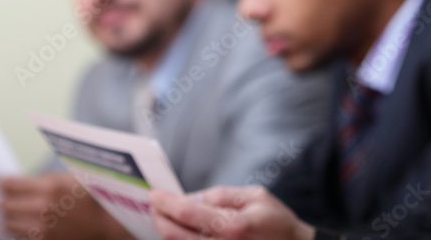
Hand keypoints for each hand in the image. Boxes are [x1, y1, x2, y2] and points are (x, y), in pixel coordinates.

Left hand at [0, 173, 131, 239]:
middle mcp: (42, 207)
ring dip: (11, 216)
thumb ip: (49, 179)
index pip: (11, 184)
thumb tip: (26, 181)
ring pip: (8, 222)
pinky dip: (20, 228)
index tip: (2, 182)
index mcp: (50, 187)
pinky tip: (29, 222)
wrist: (105, 223)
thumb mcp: (73, 178)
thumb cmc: (93, 197)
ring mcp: (40, 226)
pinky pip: (19, 234)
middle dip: (7, 199)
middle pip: (5, 204)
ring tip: (17, 211)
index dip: (5, 182)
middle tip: (9, 197)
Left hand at [150, 186, 315, 239]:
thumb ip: (222, 196)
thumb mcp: (256, 197)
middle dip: (159, 219)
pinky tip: (178, 232)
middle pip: (174, 236)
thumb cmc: (277, 222)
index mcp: (233, 226)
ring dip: (166, 232)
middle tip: (153, 206)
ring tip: (162, 218)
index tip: (154, 194)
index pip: (188, 213)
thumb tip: (192, 198)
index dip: (166, 202)